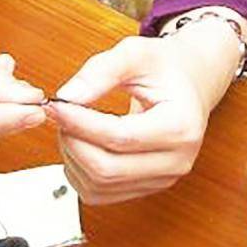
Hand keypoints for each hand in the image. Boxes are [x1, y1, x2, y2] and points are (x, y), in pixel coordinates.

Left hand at [45, 19, 238, 204]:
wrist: (190, 84)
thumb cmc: (167, 68)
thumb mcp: (137, 53)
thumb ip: (101, 71)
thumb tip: (67, 97)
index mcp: (181, 126)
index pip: (120, 137)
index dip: (80, 123)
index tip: (56, 105)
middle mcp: (176, 160)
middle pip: (107, 169)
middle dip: (73, 141)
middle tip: (61, 114)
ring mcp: (162, 179)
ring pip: (99, 186)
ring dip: (73, 157)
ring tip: (71, 125)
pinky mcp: (146, 188)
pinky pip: (100, 193)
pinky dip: (79, 172)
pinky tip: (81, 143)